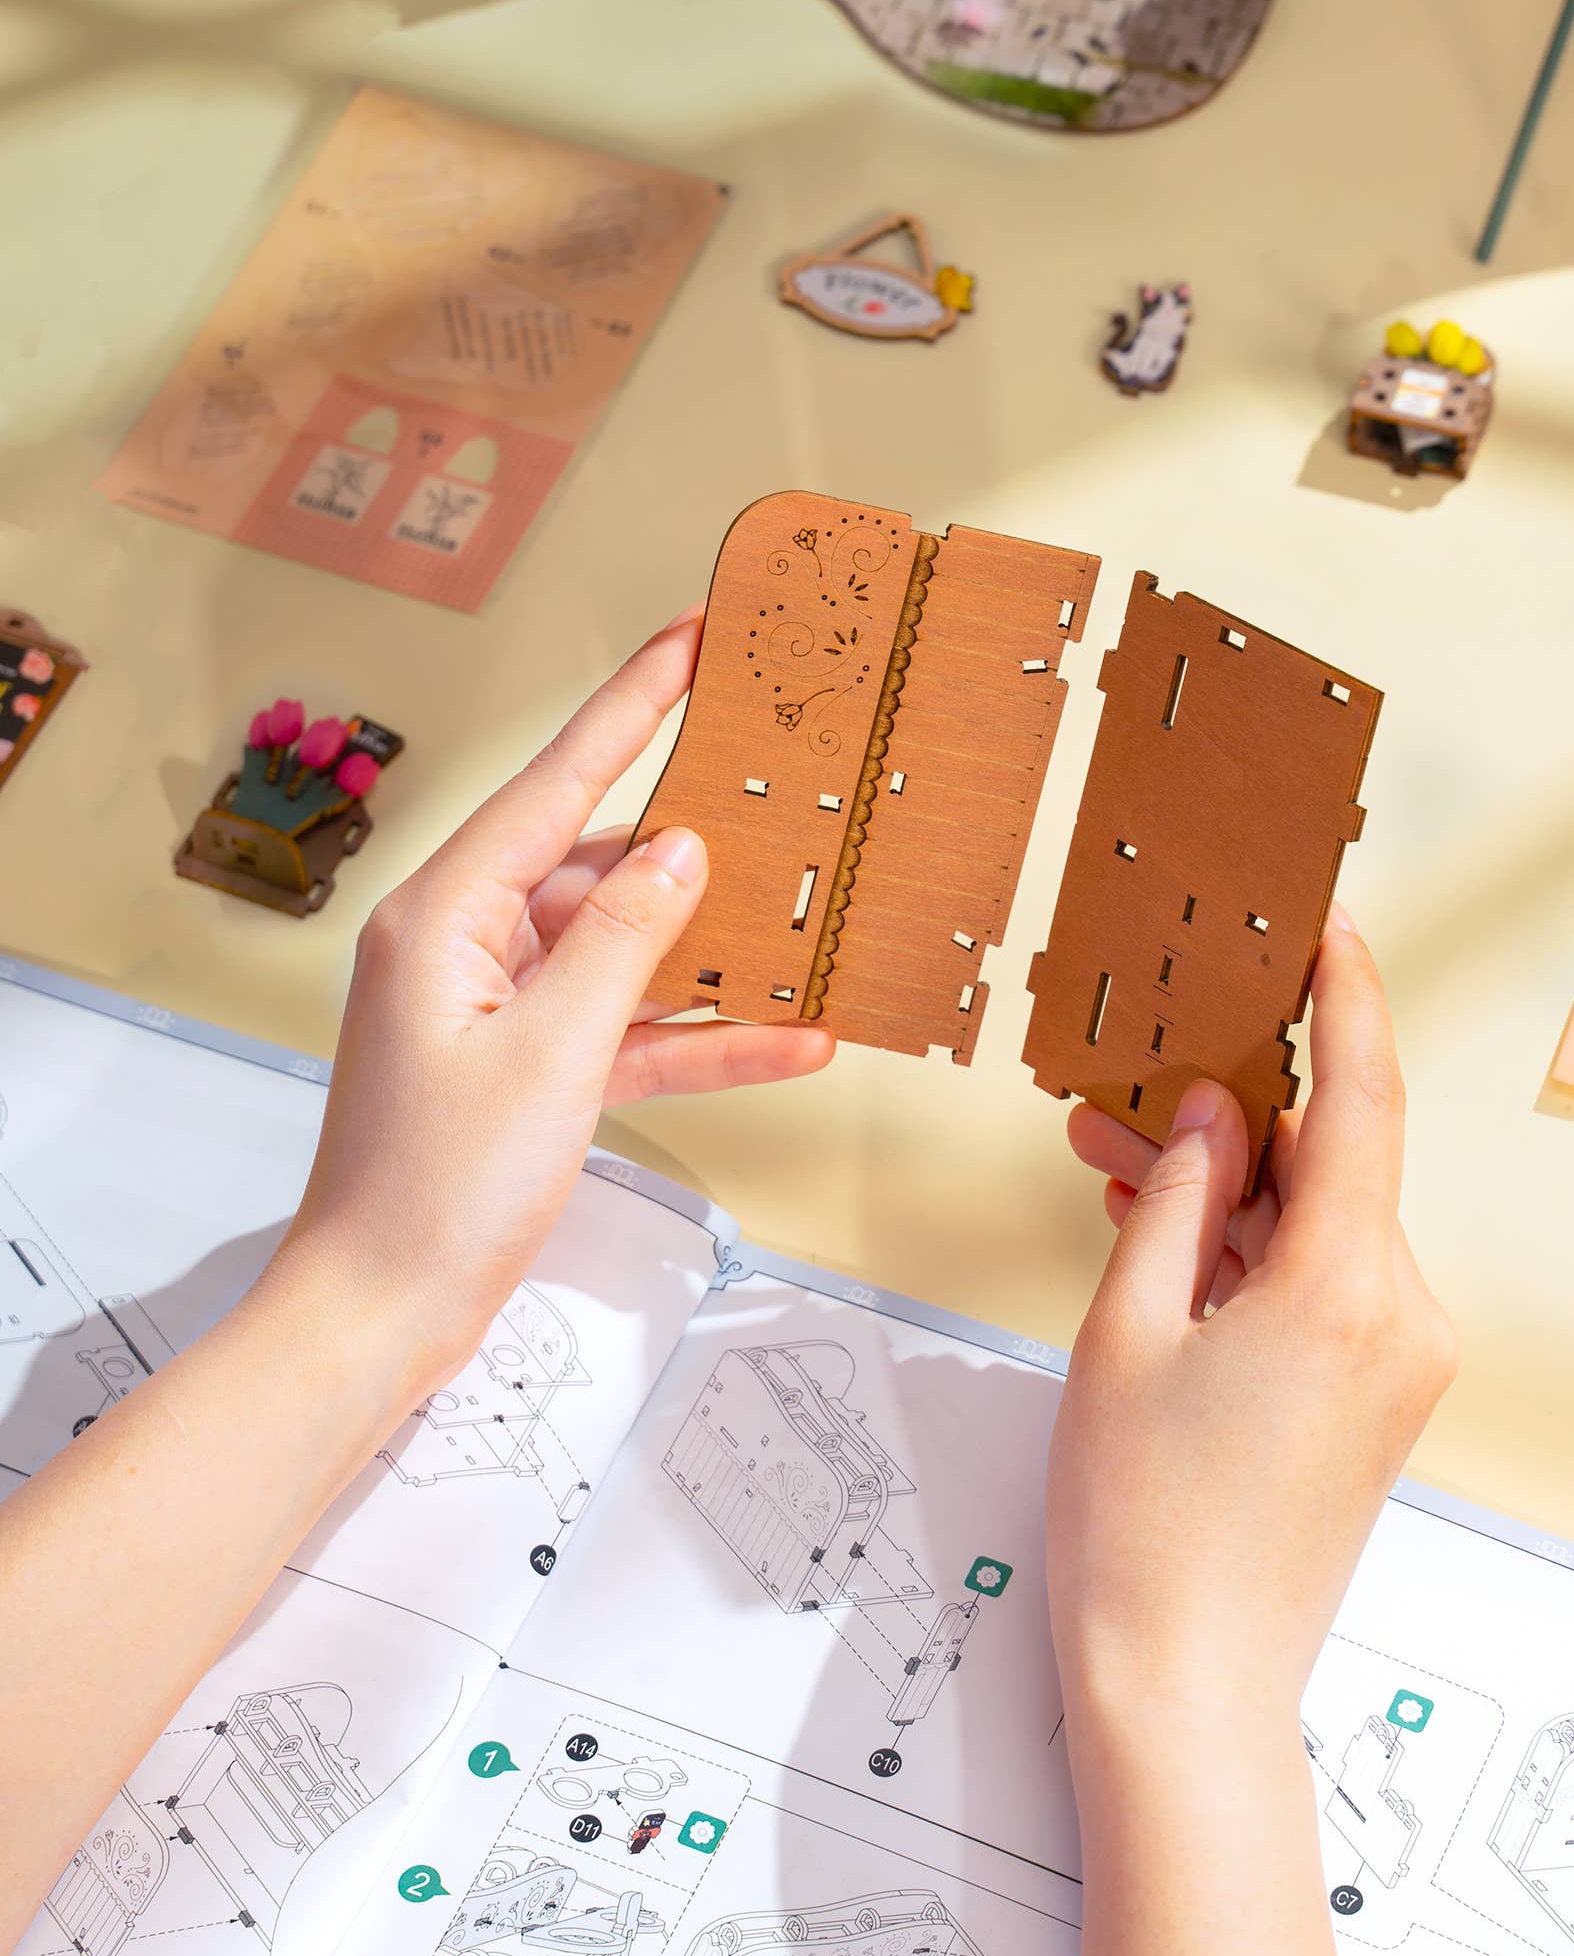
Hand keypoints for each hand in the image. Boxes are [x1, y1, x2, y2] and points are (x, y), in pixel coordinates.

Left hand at [287, 614, 832, 1381]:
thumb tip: (681, 849)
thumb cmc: (433, 1191)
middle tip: (781, 784)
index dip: (631, 707)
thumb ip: (624, 939)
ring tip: (809, 918)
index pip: (555, 784)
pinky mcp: (528, 1071)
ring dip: (713, 951)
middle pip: (598, 863)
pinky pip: (627, 1028)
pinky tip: (789, 1037)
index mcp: (443, 916)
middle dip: (696, 842)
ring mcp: (497, 1010)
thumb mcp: (553, 1053)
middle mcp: (465, 946)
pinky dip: (698, 1033)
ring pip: (624, 949)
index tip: (689, 640)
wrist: (382, 1315)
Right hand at [1046, 911, 1455, 1748]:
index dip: (1347, 999)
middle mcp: (1402, 1320)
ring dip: (1228, 1190)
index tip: (1331, 926)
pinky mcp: (1377, 1401)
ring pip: (1316, 1225)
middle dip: (1232, 1114)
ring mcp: (1399, 1365)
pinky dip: (1248, 1254)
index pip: (1364, 1100)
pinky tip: (1165, 1235)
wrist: (1188, 1690)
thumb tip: (1217, 1115)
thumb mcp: (1127, 1333)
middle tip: (1132, 1077)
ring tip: (1115, 1165)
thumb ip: (1177, 1200)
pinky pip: (1319, 1285)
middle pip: (1329, 1163)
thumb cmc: (1147, 1535)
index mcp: (1351, 1291)